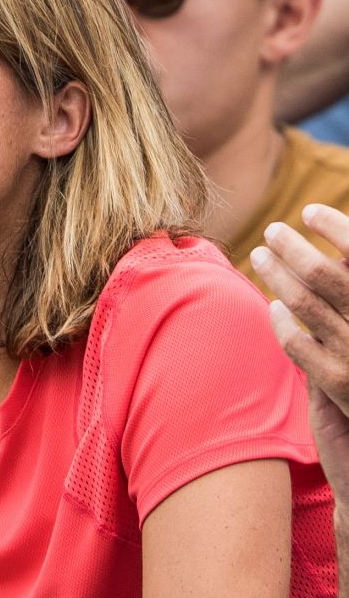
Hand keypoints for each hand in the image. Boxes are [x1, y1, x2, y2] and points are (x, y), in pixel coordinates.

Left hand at [252, 205, 348, 502]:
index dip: (337, 228)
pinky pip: (299, 345)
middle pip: (325, 275)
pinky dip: (281, 323)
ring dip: (277, 276)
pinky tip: (271, 308)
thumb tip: (336, 257)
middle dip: (295, 247)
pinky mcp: (338, 387)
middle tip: (272, 231)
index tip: (311, 210)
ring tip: (260, 256)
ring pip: (306, 305)